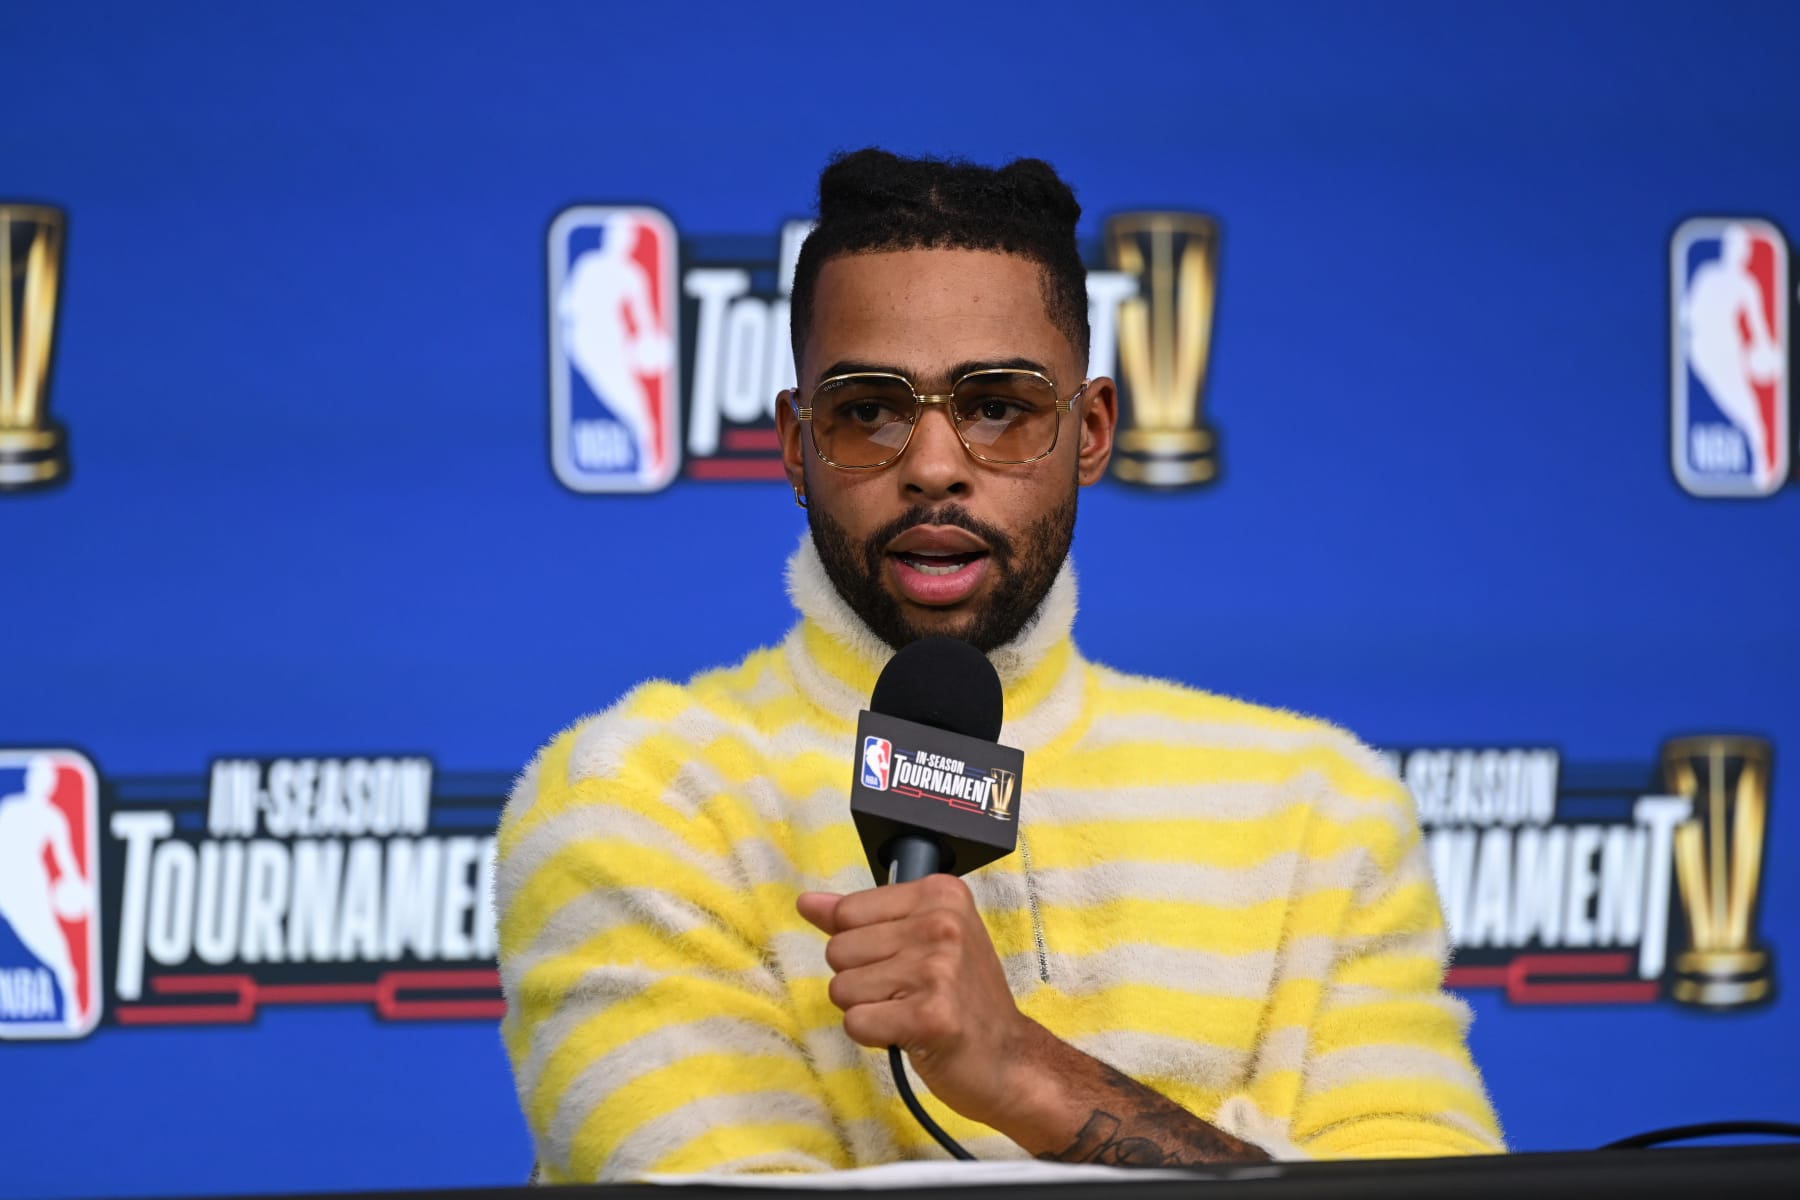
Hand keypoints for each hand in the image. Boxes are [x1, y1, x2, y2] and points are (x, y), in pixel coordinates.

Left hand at [797, 875, 1049, 1129]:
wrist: (1007, 1059)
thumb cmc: (961, 998)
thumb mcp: (919, 940)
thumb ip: (860, 918)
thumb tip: (807, 902)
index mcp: (940, 894)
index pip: (847, 911)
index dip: (861, 945)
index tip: (901, 960)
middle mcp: (942, 923)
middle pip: (838, 950)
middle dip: (861, 980)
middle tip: (907, 993)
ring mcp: (938, 969)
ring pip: (841, 988)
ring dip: (867, 1010)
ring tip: (909, 1012)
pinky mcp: (930, 1016)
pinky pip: (855, 1023)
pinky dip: (874, 1036)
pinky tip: (909, 1033)